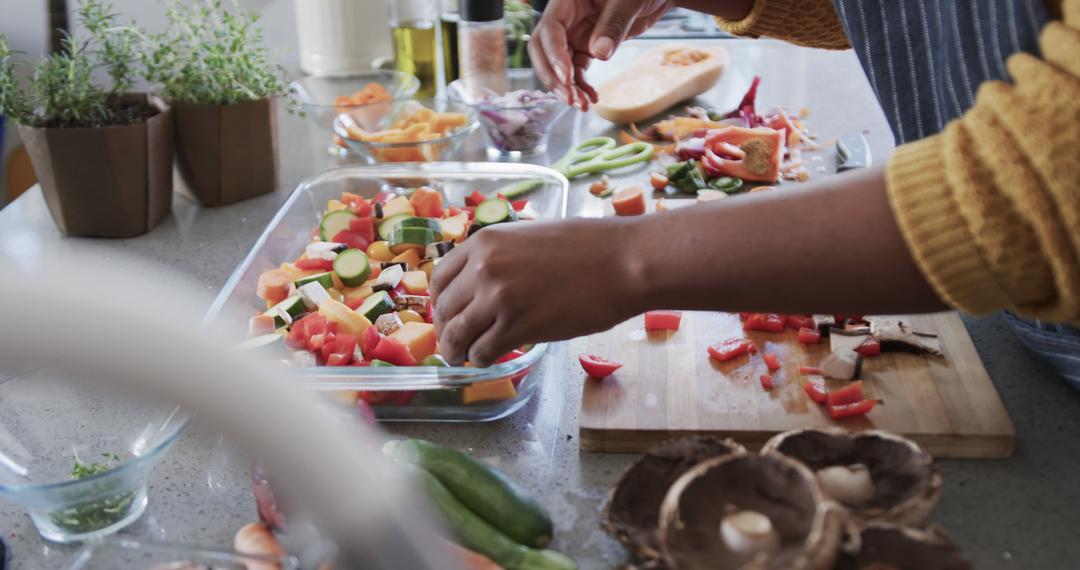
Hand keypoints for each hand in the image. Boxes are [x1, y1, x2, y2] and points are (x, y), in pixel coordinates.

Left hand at [429, 218, 640, 366]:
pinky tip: (490, 358)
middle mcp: (484, 269)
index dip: (440, 302)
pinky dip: (482, 359)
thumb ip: (501, 256)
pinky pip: (483, 351)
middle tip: (455, 342)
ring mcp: (498, 299)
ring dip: (457, 351)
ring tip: (464, 358)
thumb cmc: (588, 247)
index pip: (441, 278)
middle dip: (447, 330)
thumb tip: (484, 282)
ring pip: (457, 335)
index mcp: (484, 242)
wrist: (622, 262)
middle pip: (445, 309)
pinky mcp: (517, 327)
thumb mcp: (530, 237)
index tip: (448, 314)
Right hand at [529, 0, 673, 108]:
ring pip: (559, 65)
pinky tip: (591, 99)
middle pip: (544, 50)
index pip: (550, 28)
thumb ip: (614, 23)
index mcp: (569, 0)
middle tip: (569, 97)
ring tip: (581, 105)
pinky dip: (581, 87)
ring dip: (566, 87)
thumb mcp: (630, 1)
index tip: (567, 76)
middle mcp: (567, 18)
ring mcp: (575, 34)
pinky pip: (577, 71)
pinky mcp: (586, 47)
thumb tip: (598, 53)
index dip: (554, 54)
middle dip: (553, 76)